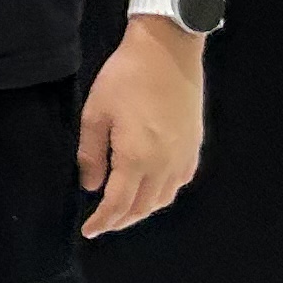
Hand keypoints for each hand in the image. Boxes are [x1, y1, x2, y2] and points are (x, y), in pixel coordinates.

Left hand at [79, 25, 204, 236]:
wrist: (168, 51)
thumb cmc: (125, 78)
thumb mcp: (95, 115)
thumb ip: (91, 155)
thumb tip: (90, 187)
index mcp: (137, 158)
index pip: (118, 204)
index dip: (103, 221)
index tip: (88, 231)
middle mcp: (165, 164)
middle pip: (143, 207)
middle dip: (121, 220)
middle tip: (103, 223)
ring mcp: (184, 155)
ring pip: (164, 198)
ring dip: (143, 210)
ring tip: (124, 211)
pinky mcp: (194, 145)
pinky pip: (180, 182)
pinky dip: (163, 194)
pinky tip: (151, 189)